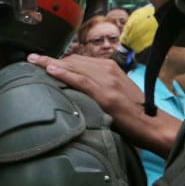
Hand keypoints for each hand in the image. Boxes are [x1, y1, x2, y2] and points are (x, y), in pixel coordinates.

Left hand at [27, 52, 179, 155]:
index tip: (42, 60)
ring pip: (73, 67)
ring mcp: (106, 82)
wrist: (154, 126)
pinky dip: (64, 73)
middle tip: (31, 60)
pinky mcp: (106, 96)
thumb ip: (98, 87)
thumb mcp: (116, 93)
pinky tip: (49, 70)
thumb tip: (77, 89)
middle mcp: (108, 70)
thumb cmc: (135, 113)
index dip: (59, 60)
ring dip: (50, 63)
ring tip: (31, 61)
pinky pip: (80, 80)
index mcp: (110, 68)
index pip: (78, 60)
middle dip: (50, 60)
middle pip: (73, 61)